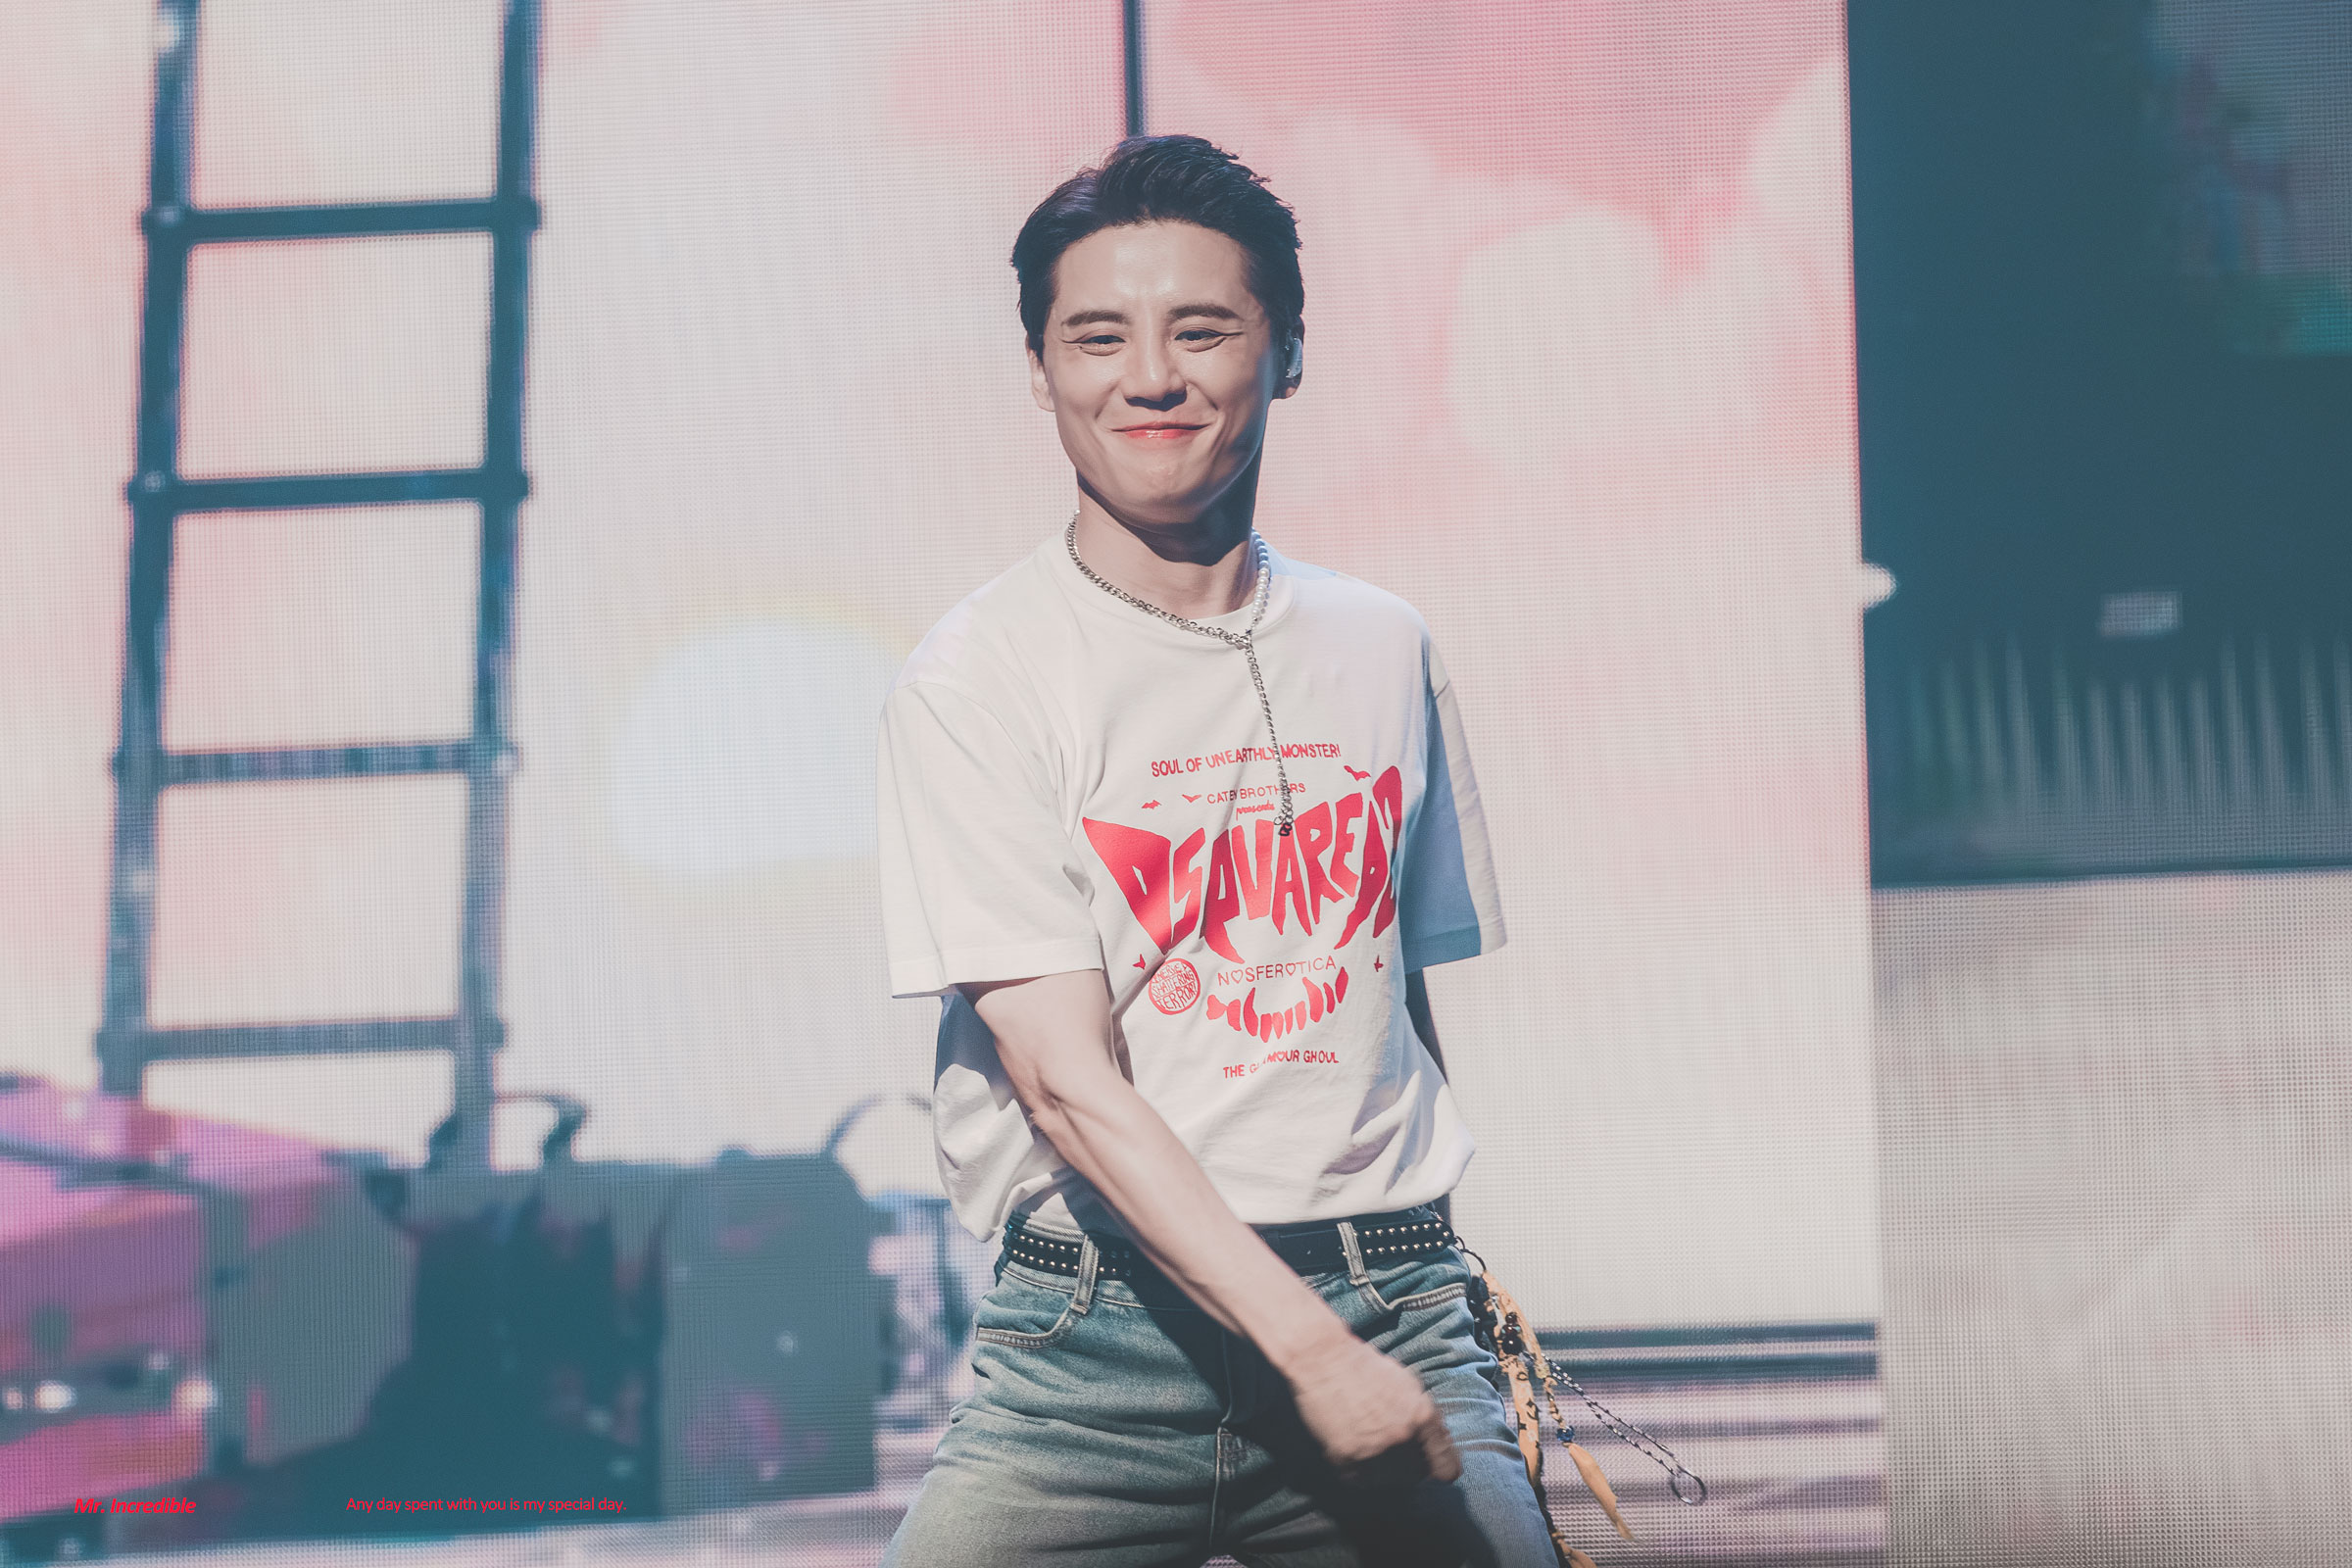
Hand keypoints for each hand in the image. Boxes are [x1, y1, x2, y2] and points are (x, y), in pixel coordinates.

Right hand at [1284, 1332, 1461, 1485]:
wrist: (1324, 1359)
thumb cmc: (1366, 1367)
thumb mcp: (1408, 1385)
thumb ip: (1424, 1417)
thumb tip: (1434, 1443)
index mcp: (1423, 1417)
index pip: (1446, 1468)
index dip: (1438, 1469)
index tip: (1429, 1468)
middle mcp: (1403, 1437)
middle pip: (1414, 1477)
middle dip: (1405, 1467)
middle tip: (1390, 1452)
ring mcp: (1375, 1449)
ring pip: (1386, 1482)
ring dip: (1379, 1470)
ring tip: (1367, 1449)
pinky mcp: (1347, 1457)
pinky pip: (1357, 1479)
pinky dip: (1354, 1469)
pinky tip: (1350, 1449)